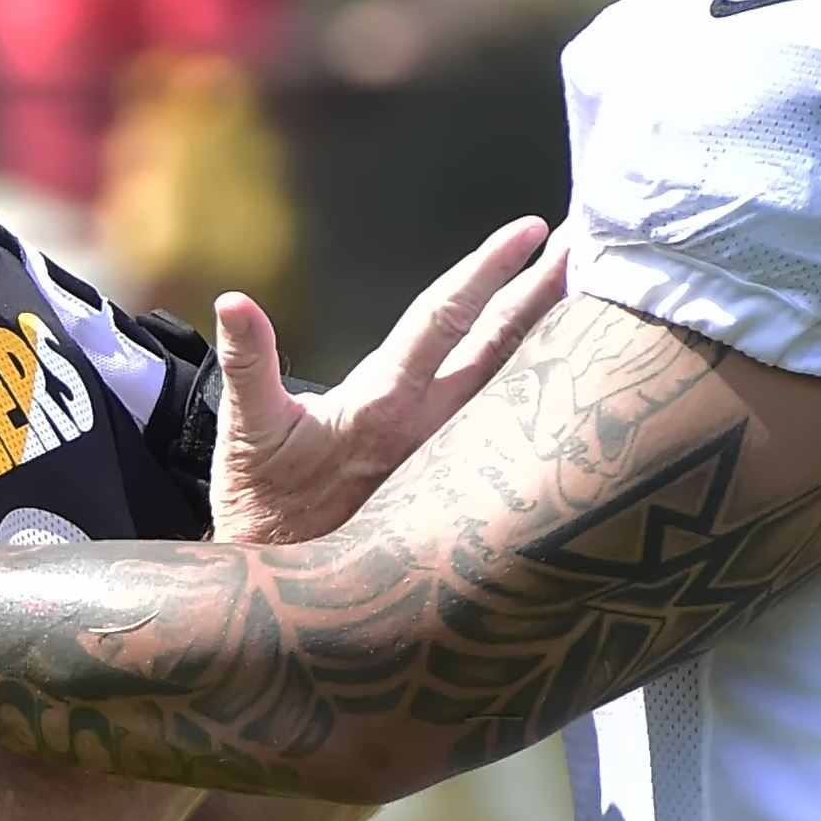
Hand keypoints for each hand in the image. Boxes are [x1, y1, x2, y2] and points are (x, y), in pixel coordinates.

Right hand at [209, 217, 565, 545]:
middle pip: (500, 343)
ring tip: (586, 287)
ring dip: (548, 331)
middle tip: (587, 239)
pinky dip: (536, 379)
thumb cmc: (263, 503)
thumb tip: (233, 301)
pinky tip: (560, 361)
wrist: (289, 590)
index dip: (486, 269)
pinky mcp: (456, 479)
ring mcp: (449, 454)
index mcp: (382, 404)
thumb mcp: (247, 429)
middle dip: (542, 287)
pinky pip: (507, 416)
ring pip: (513, 381)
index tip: (526, 230)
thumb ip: (247, 362)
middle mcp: (430, 426)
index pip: (444, 318)